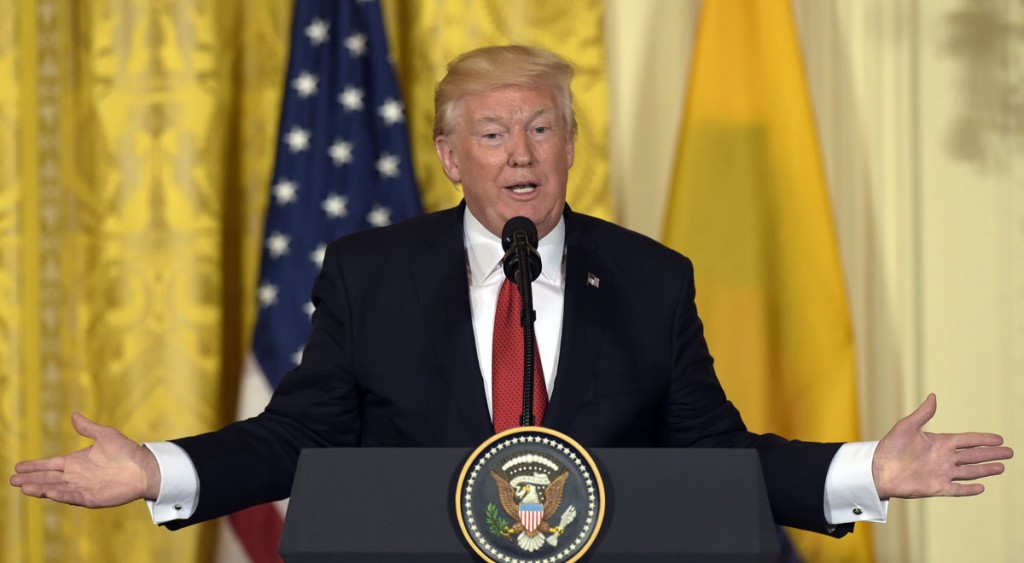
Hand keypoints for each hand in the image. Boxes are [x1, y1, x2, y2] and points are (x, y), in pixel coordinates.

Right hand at [9, 412, 160, 506]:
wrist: (145, 468)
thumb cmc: (127, 451)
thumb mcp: (105, 435)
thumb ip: (88, 428)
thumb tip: (74, 415)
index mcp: (77, 462)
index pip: (51, 464)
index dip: (35, 466)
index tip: (18, 466)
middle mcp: (77, 476)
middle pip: (49, 478)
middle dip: (31, 479)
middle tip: (13, 480)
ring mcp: (83, 488)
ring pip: (57, 489)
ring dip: (41, 488)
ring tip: (24, 487)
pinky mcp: (92, 498)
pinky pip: (73, 497)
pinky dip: (61, 495)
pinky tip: (49, 493)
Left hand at [872, 394, 1012, 499]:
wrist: (877, 469)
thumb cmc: (890, 446)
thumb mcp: (906, 426)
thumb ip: (923, 414)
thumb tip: (933, 396)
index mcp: (939, 442)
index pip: (966, 440)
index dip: (982, 439)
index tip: (999, 438)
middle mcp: (943, 458)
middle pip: (973, 456)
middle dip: (991, 454)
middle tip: (1010, 452)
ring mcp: (941, 473)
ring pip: (968, 472)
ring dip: (985, 470)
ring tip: (1001, 467)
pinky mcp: (935, 487)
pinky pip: (956, 489)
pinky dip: (968, 489)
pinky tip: (981, 487)